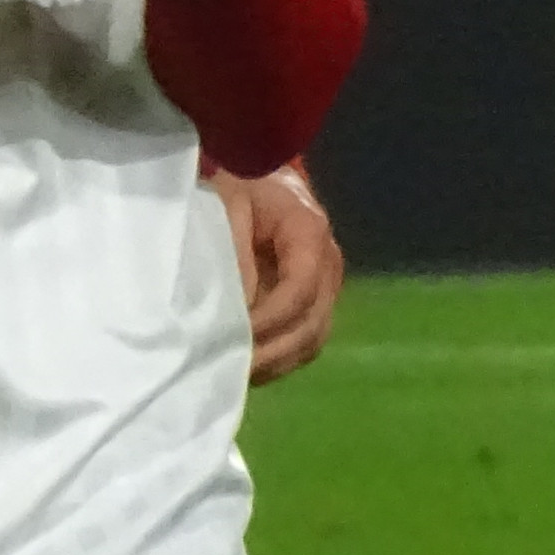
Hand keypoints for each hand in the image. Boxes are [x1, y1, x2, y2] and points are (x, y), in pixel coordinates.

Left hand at [217, 162, 343, 383]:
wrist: (259, 179)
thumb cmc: (238, 185)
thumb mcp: (225, 203)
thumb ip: (230, 251)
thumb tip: (232, 309)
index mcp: (309, 231)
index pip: (300, 289)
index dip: (270, 319)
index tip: (234, 337)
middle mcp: (328, 263)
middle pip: (311, 322)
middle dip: (271, 350)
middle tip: (229, 369)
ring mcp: (327, 286)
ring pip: (312, 339)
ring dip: (276, 362)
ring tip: (235, 375)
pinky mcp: (316, 303)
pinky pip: (305, 341)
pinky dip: (279, 359)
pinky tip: (249, 368)